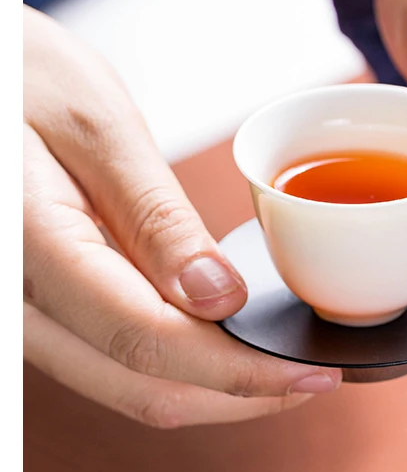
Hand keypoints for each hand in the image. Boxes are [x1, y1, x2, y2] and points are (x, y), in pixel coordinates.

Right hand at [23, 7, 340, 426]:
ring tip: (278, 362)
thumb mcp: (96, 127)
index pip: (144, 338)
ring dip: (208, 386)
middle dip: (236, 391)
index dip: (236, 369)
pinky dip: (174, 362)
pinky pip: (106, 359)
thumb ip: (153, 216)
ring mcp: (22, 314)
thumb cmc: (28, 80)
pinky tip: (220, 337)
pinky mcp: (39, 308)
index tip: (307, 369)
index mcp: (29, 245)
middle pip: (138, 383)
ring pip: (123, 384)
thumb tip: (217, 298)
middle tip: (312, 374)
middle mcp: (15, 302)